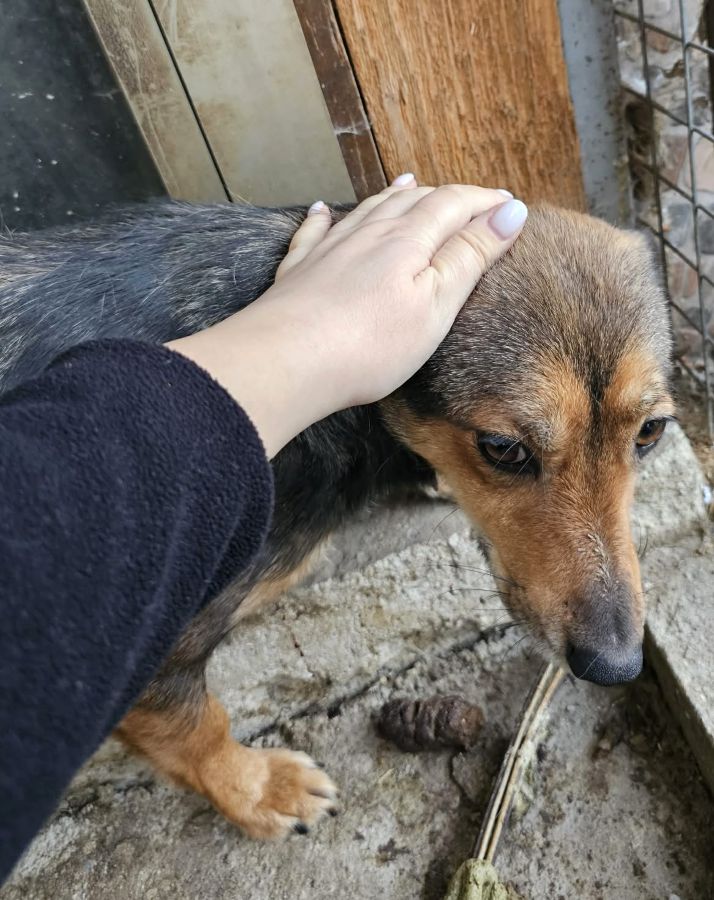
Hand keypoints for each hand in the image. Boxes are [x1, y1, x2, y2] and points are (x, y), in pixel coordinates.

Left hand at [168, 177, 526, 456]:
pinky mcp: (299, 271)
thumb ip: (470, 255)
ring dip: (394, 195)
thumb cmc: (369, 344)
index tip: (509, 204)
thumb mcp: (436, 304)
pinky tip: (322, 210)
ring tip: (410, 183)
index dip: (484, 201)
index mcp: (408, 239)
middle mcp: (368, 232)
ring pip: (368, 208)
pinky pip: (314, 231)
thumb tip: (510, 212)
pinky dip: (325, 217)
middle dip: (445, 196)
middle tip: (468, 201)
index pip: (453, 204)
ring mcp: (329, 249)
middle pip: (412, 200)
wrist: (286, 361)